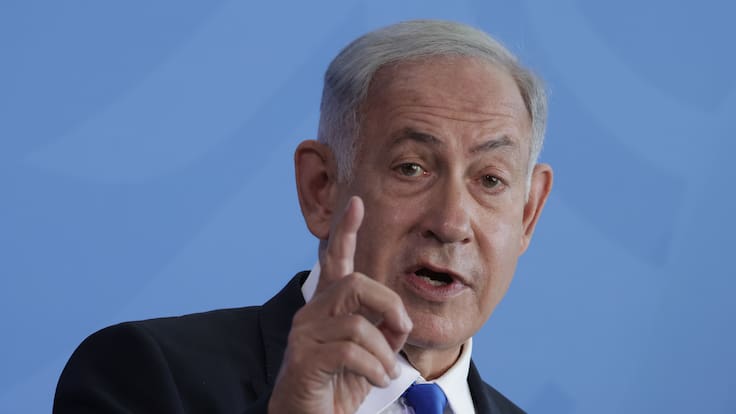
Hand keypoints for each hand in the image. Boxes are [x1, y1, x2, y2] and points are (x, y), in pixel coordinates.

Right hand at [269, 196, 412, 413]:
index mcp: (328, 308)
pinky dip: (374, 367)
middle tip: (402, 331)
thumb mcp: (368, 353)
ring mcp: (304, 336)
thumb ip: (380, 328)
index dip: (346, 232)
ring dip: (384, 351)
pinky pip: (349, 351)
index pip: (335, 262)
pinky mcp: (303, 360)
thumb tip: (400, 318)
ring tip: (387, 371)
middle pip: (356, 284)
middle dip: (389, 305)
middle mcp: (311, 314)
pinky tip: (378, 380)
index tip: (357, 204)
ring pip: (357, 322)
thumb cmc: (339, 386)